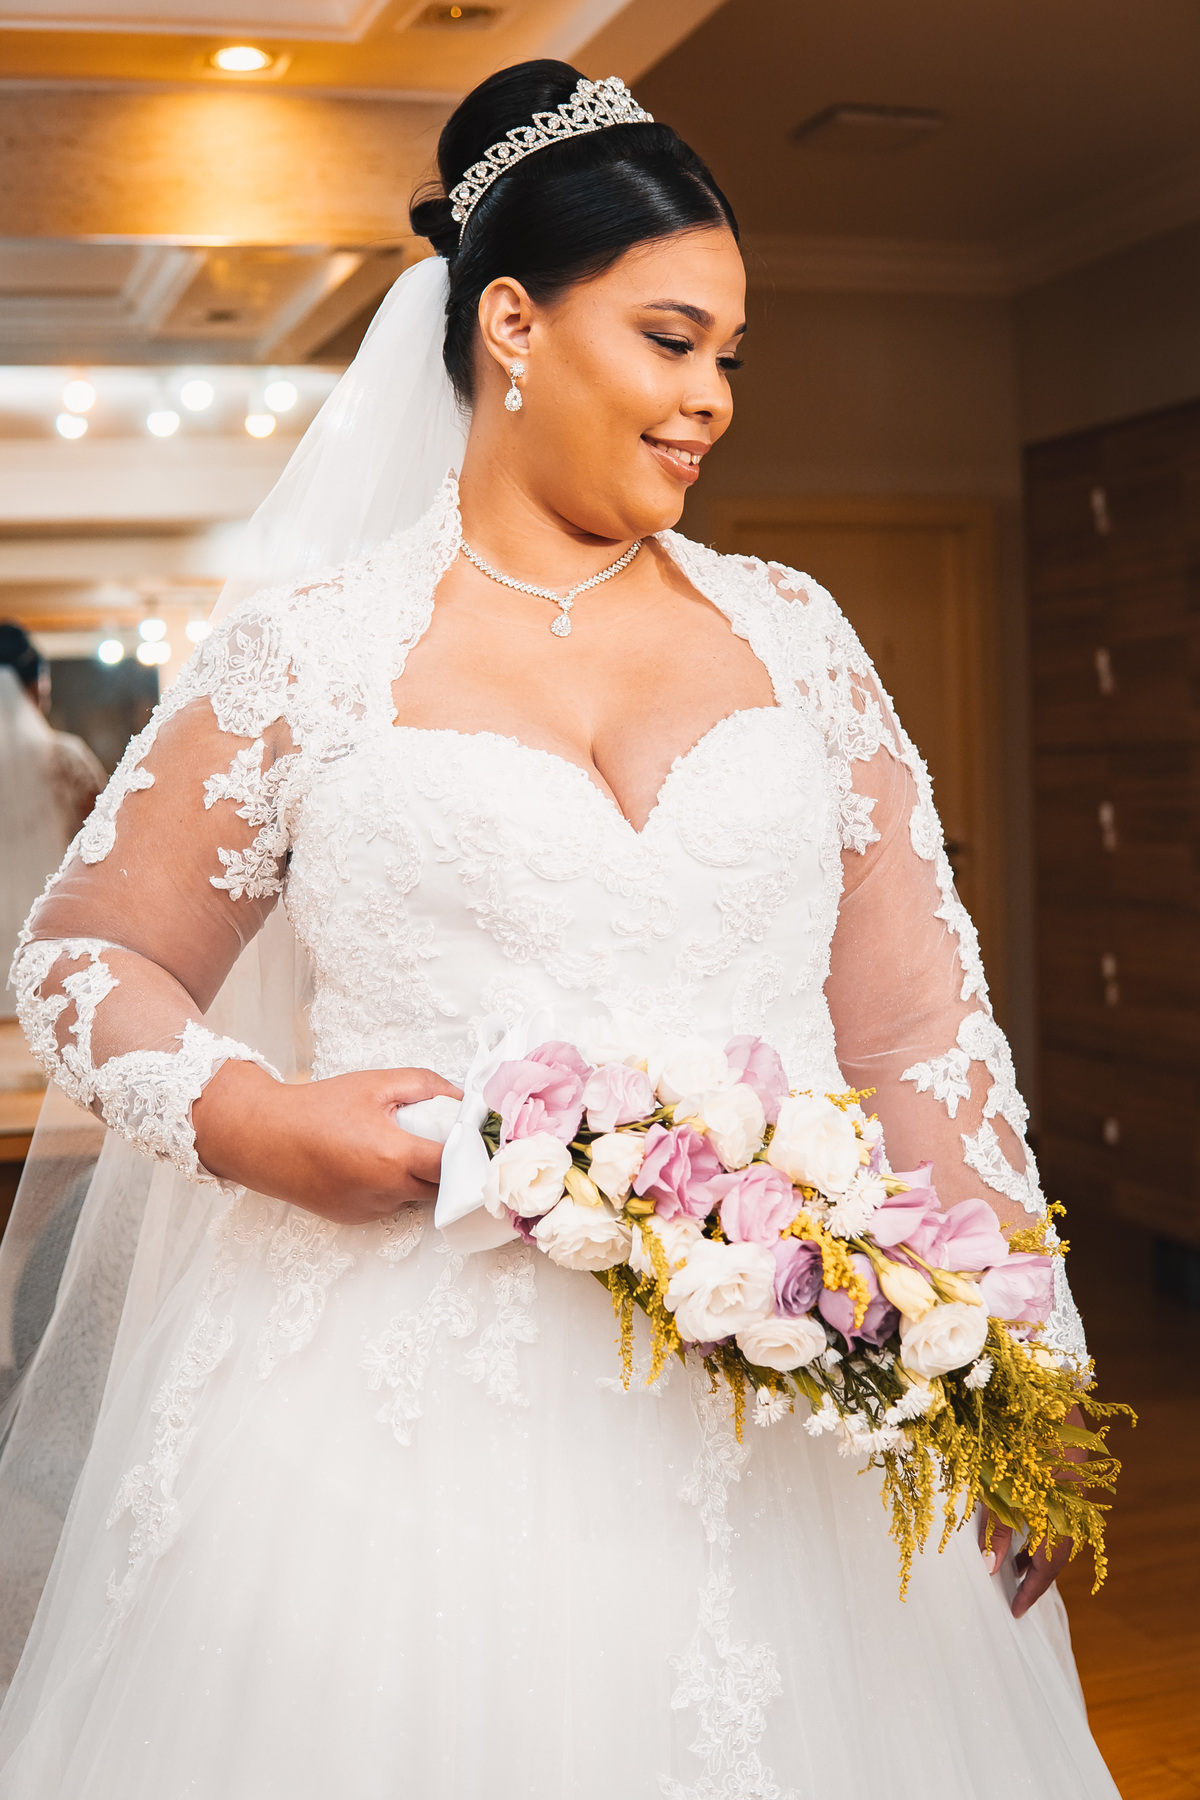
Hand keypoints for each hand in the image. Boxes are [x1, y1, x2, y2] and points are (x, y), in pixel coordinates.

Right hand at [193, 1059, 462, 1225]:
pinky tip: (372, 1163)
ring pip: (415, 1197)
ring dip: (418, 1177)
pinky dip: (392, 1187)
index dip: (473, 1153)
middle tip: (445, 1139)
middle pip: (441, 1187)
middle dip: (447, 1166)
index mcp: (394, 1156)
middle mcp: (386, 1191)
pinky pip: (389, 1204)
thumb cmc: (318, 1107)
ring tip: (400, 1146)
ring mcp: (369, 1210)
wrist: (263, 1137)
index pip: (455, 1166)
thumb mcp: (375, 1084)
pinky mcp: (353, 1219)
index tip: (483, 1141)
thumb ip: (426, 1087)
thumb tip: (462, 1098)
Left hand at [978, 1403, 1087, 1618]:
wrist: (1039, 1382)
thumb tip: (991, 1569)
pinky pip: (1062, 1513)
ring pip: (1062, 1532)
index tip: (1014, 1611)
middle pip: (1061, 1551)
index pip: (1050, 1563)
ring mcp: (1074, 1485)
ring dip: (1040, 1551)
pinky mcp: (1070, 1471)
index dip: (1031, 1589)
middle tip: (1012, 1592)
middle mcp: (1073, 1500)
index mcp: (1057, 1506)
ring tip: (1014, 1566)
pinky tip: (1026, 1531)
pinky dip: (1044, 1528)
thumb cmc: (1006, 1430)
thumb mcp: (994, 1482)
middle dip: (1036, 1575)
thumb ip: (996, 1527)